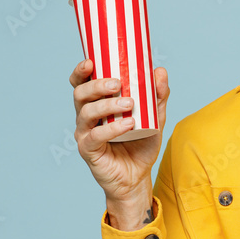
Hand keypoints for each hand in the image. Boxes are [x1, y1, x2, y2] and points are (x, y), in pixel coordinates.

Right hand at [70, 60, 169, 229]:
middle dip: (96, 85)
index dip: (81, 71)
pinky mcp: (88, 150)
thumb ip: (158, 95)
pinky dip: (112, 128)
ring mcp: (84, 133)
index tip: (91, 62)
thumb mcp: (155, 116)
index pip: (81, 83)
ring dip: (107, 105)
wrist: (138, 176)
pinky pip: (94, 136)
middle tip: (118, 83)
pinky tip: (128, 124)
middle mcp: (86, 116)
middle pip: (80, 94)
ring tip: (129, 104)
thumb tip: (159, 71)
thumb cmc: (141, 143)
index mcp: (96, 103)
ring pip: (86, 113)